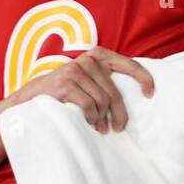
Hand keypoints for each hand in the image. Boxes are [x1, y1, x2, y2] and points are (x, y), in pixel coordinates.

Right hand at [13, 46, 154, 133]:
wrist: (34, 96)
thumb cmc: (68, 91)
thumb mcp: (89, 80)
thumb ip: (106, 81)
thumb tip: (138, 95)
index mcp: (98, 56)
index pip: (129, 64)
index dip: (144, 78)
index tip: (150, 94)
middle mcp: (87, 60)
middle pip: (114, 93)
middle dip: (120, 114)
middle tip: (119, 128)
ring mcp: (75, 70)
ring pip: (102, 101)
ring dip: (102, 119)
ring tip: (100, 127)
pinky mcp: (65, 84)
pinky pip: (89, 106)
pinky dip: (90, 118)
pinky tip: (88, 123)